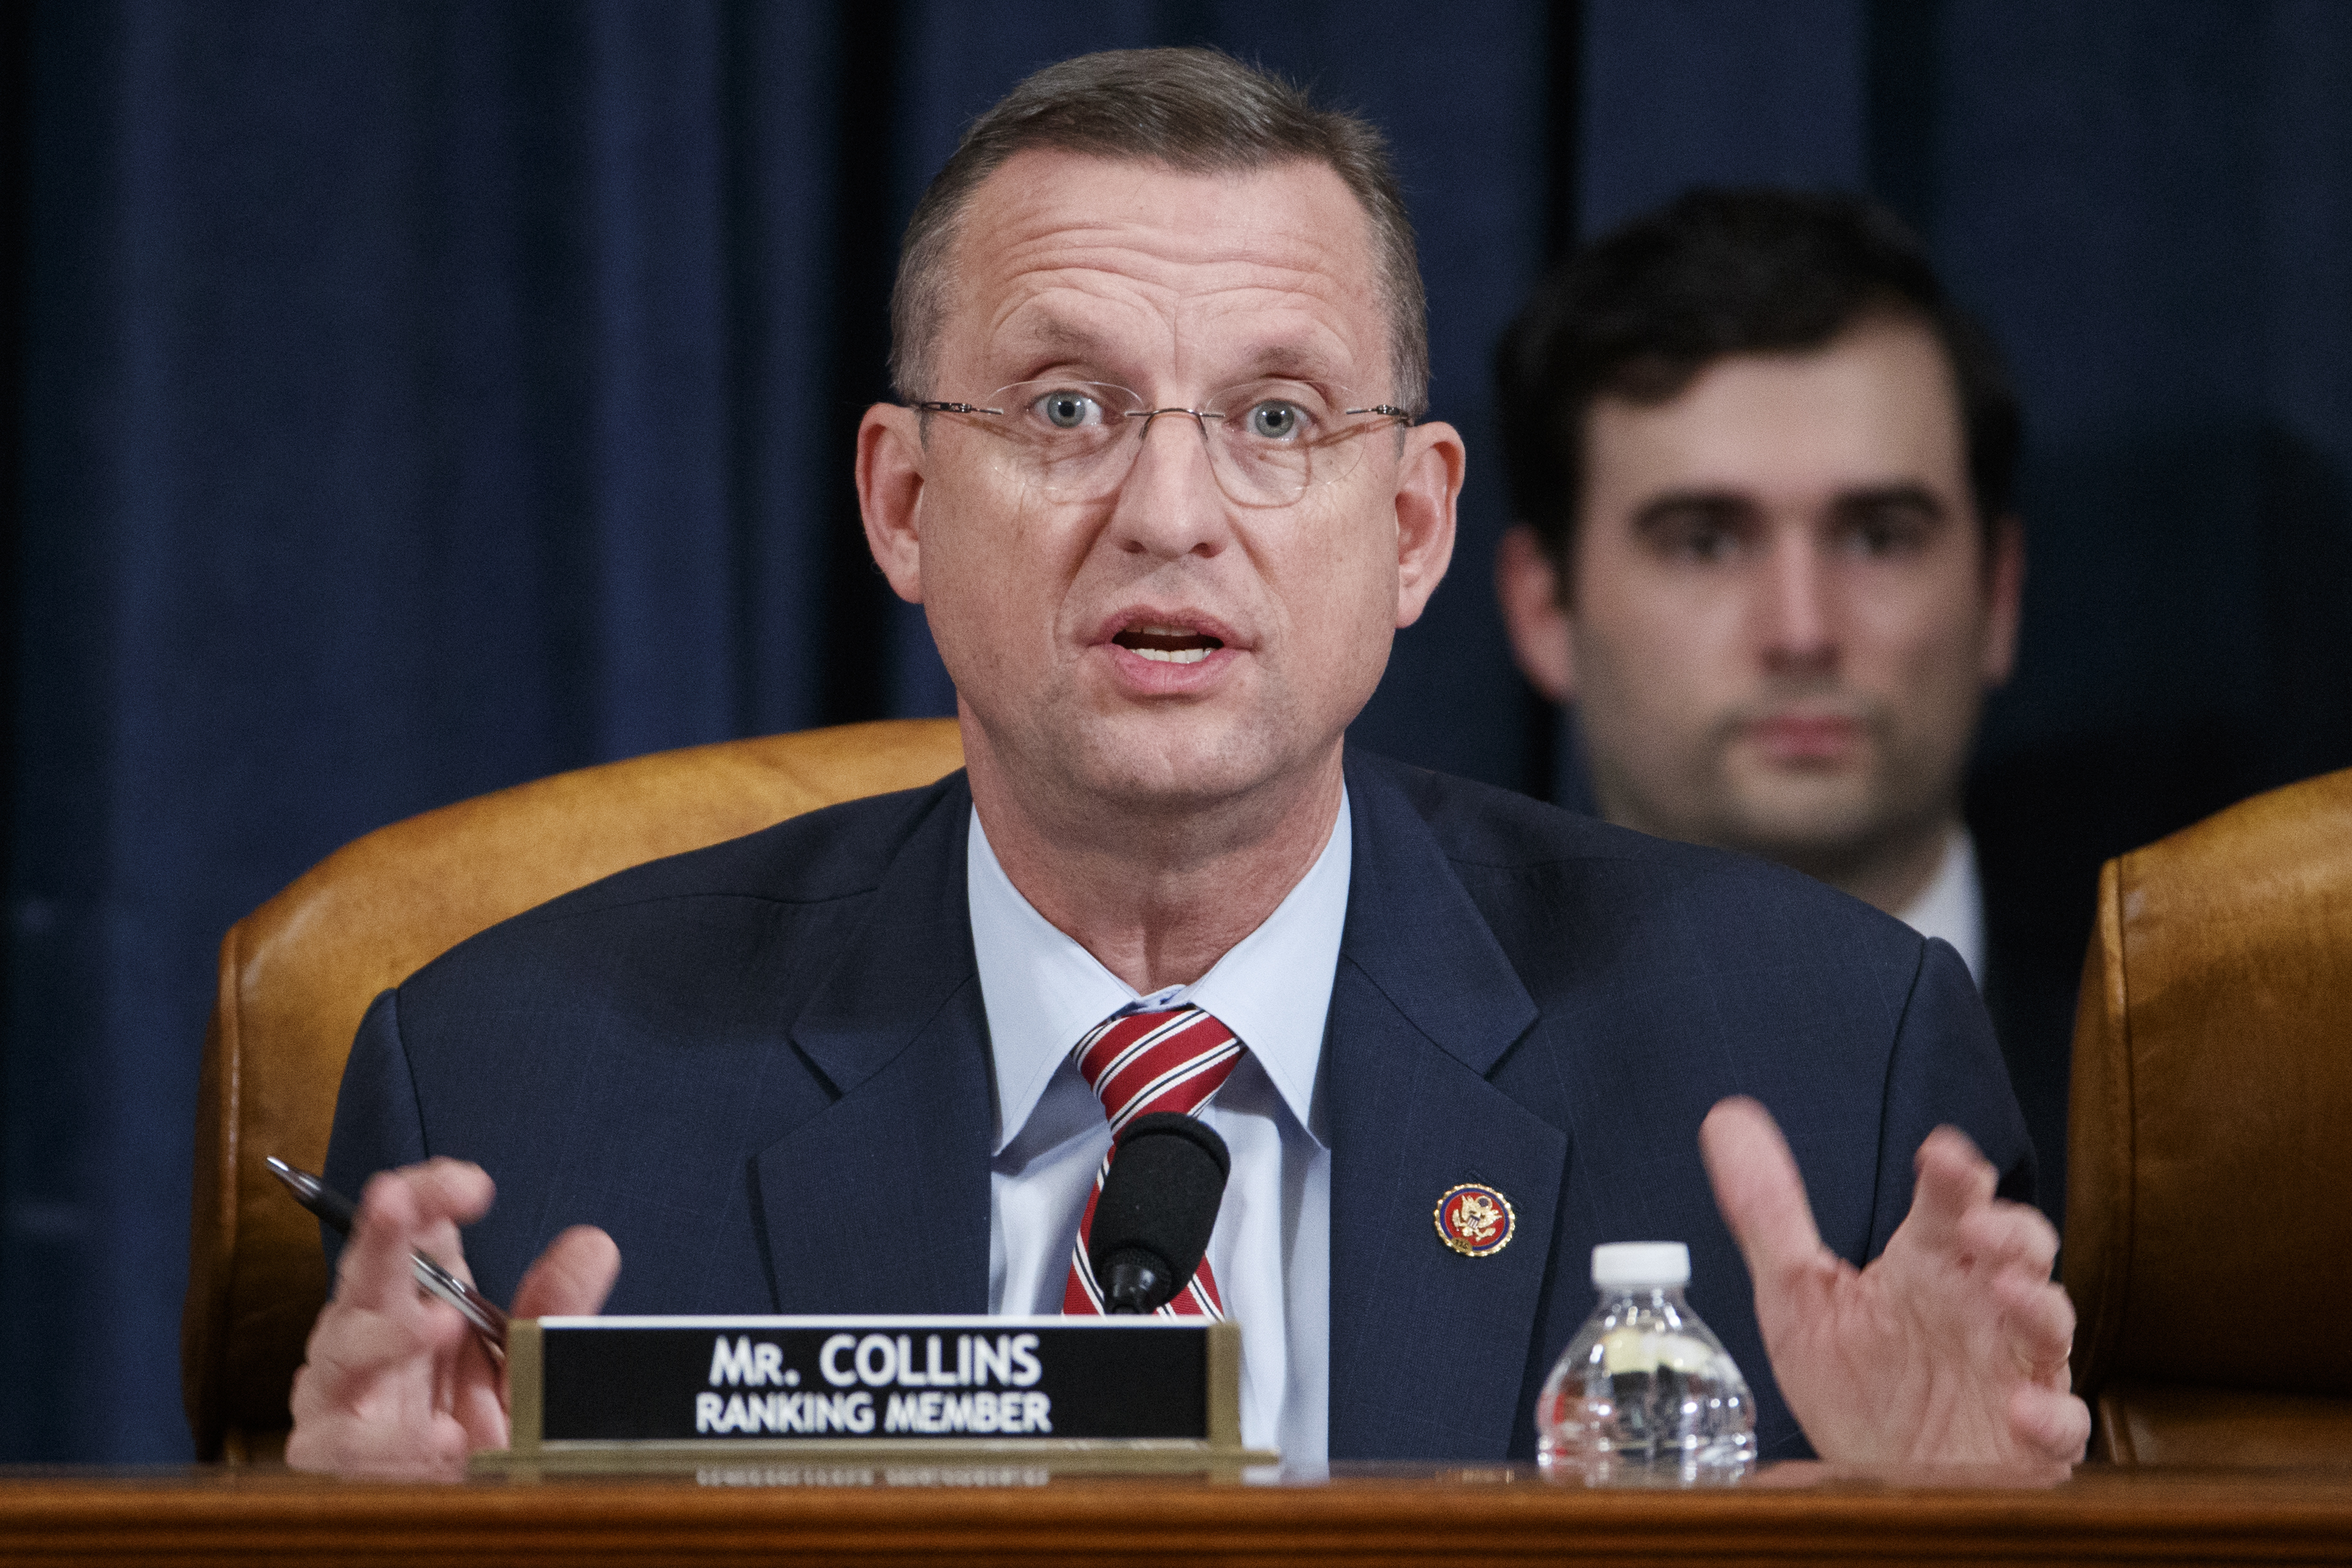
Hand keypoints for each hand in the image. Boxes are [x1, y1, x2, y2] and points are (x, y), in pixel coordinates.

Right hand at [285, 1158, 619, 1478]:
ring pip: (344, 1348)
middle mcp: (369, 1337)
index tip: (473, 1185)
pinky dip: (398, 1441)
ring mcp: (341, 1394)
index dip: (431, 1193)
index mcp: (418, 1302)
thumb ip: (555, 1312)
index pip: (417, 1230)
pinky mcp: (329, 1457)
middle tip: (395, 1198)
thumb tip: (592, 1243)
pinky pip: (351, 1442)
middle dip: (381, 1233)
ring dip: (389, 1334)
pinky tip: (443, 1439)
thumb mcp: (529, 1373)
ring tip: (439, 1325)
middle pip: (368, 1271)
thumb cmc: (484, 1441)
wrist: (455, 1524)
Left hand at [1699, 1096, 2087, 1473]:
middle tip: (1976, 1221)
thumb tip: (1727, 1118)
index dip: (1955, 1173)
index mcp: (1929, 1267)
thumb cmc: (1850, 1386)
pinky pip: (2060, 1426)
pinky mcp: (2030, 1444)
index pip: (1952, 1203)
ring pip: (2049, 1324)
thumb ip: (1768, 1212)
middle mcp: (1979, 1309)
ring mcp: (2013, 1371)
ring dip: (2037, 1303)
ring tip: (2003, 1288)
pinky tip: (2022, 1408)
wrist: (1870, 1485)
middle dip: (2010, 1228)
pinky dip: (2050, 1416)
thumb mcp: (1796, 1296)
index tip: (1941, 1153)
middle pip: (2021, 1250)